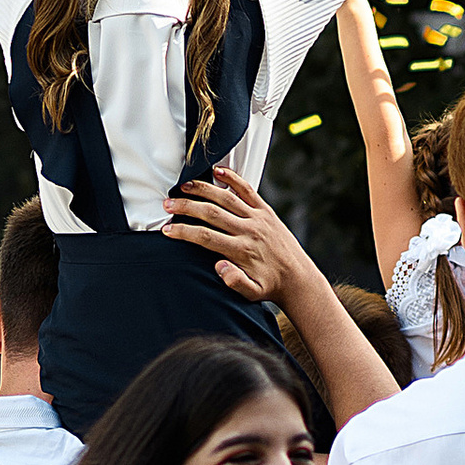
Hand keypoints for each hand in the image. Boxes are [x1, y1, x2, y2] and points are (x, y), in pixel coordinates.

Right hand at [165, 164, 307, 303]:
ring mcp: (258, 218)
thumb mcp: (252, 293)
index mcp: (242, 251)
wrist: (297, 278)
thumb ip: (235, 282)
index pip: (205, 237)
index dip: (183, 231)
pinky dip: (232, 178)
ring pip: (226, 198)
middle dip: (186, 207)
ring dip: (202, 190)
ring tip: (182, 187)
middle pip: (211, 213)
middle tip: (167, 204)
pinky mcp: (266, 210)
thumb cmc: (270, 286)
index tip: (166, 229)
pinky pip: (247, 190)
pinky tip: (217, 171)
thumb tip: (219, 266)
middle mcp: (249, 230)